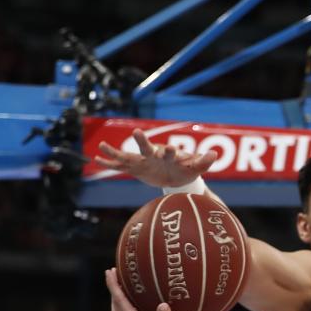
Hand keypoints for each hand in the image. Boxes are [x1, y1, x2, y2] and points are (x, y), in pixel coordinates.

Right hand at [94, 127, 217, 188]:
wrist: (176, 177)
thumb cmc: (187, 170)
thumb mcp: (196, 168)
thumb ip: (204, 161)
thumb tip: (214, 155)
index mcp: (170, 156)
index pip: (171, 153)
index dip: (171, 152)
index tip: (172, 149)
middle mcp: (154, 156)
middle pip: (147, 148)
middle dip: (143, 142)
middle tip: (137, 133)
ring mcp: (143, 161)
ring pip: (128, 156)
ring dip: (116, 152)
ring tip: (103, 145)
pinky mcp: (135, 168)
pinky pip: (120, 166)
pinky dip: (109, 164)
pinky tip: (96, 159)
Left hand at [106, 268, 198, 310]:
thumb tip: (163, 305)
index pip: (120, 301)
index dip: (113, 285)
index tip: (109, 272)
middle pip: (115, 306)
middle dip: (113, 290)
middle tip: (113, 275)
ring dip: (116, 300)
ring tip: (120, 288)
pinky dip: (122, 308)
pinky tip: (131, 305)